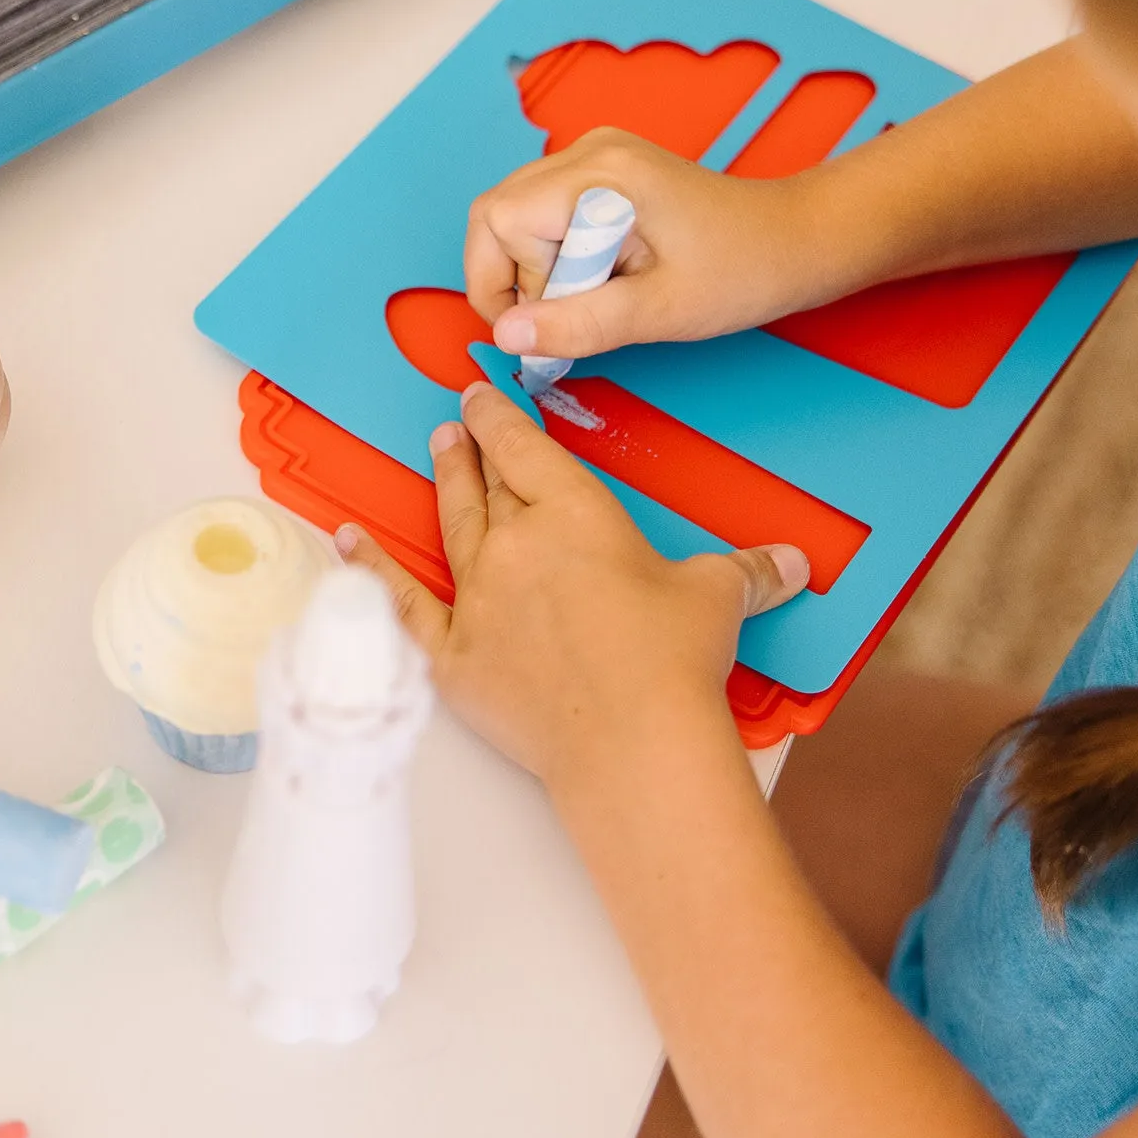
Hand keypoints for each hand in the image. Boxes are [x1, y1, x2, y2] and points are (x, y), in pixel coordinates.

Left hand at [336, 382, 807, 792]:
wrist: (632, 743)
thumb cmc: (675, 663)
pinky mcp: (452, 656)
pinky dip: (370, 572)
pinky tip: (345, 543)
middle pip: (490, 483)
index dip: (501, 418)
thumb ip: (748, 571)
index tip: (482, 394)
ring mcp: (478, 599)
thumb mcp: (717, 600)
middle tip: (456, 422)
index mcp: (576, 514)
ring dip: (445, 486)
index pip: (527, 451)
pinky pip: (400, 605)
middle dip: (474, 448)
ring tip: (435, 452)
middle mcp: (517, 545)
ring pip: (453, 527)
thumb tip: (792, 563)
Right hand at [465, 128, 827, 362]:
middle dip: (513, 278)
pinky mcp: (603, 173)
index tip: (552, 325)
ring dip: (535, 270)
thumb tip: (507, 337)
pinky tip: (598, 279)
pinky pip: (544, 214)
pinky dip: (553, 257)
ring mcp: (596, 157)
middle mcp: (590, 152)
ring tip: (593, 297)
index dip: (509, 283)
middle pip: (495, 213)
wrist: (796, 240)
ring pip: (513, 215)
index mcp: (602, 176)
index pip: (498, 220)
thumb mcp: (660, 311)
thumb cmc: (743, 270)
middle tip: (564, 318)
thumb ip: (580, 324)